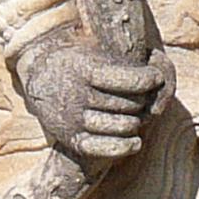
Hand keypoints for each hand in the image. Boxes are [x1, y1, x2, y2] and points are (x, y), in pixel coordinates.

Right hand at [17, 33, 169, 162]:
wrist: (38, 78)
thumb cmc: (77, 62)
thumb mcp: (94, 50)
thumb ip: (124, 59)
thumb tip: (160, 68)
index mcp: (85, 70)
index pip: (131, 81)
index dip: (150, 79)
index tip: (155, 76)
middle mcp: (78, 96)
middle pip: (131, 104)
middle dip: (144, 99)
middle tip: (144, 94)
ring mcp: (74, 119)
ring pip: (124, 126)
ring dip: (137, 120)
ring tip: (135, 112)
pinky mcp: (72, 138)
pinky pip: (105, 148)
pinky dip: (126, 146)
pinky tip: (135, 140)